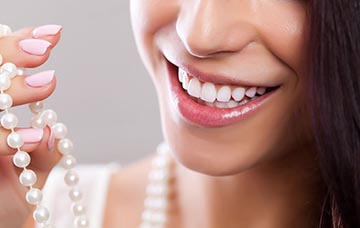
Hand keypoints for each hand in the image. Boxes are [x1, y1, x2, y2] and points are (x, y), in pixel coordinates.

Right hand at [0, 25, 62, 227]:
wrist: (0, 225)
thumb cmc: (12, 196)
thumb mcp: (35, 173)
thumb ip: (44, 153)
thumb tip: (51, 132)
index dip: (19, 47)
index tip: (53, 35)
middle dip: (10, 55)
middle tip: (44, 50)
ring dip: (12, 91)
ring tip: (49, 82)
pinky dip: (7, 139)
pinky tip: (36, 138)